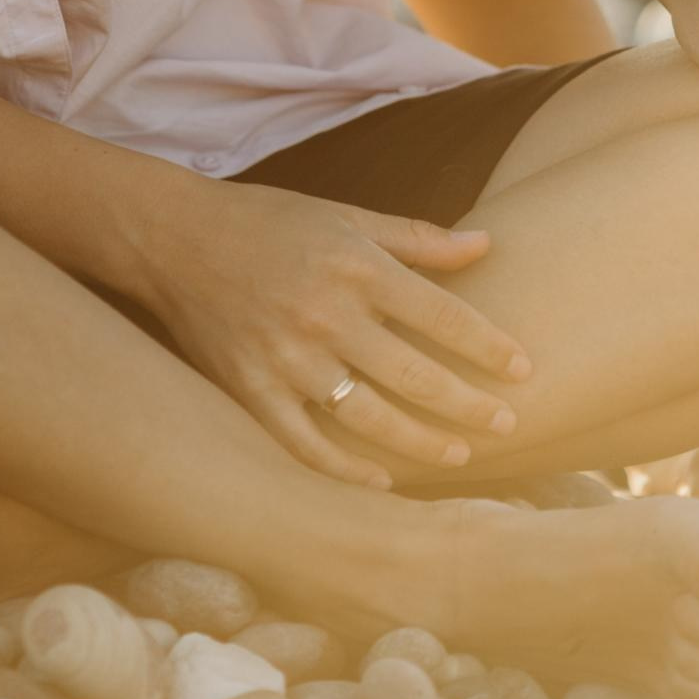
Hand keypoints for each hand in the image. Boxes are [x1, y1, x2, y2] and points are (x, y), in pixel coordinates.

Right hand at [129, 172, 530, 488]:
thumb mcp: (344, 217)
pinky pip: (307, 446)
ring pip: (369, 417)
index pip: (440, 313)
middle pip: (414, 374)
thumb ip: (416, 237)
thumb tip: (487, 243)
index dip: (488, 345)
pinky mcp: (251, 390)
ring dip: (421, 443)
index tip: (523, 370)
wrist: (174, 239)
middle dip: (468, 405)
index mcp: (354, 264)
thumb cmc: (269, 223)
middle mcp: (325, 312)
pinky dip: (347, 471)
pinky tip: (383, 482)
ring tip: (460, 455)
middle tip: (507, 425)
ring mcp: (286, 357)